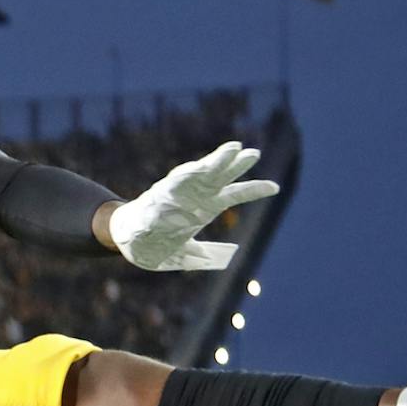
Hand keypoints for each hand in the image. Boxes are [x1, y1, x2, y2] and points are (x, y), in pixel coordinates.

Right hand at [106, 142, 280, 272]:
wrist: (131, 240)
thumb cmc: (158, 242)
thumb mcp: (185, 252)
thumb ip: (203, 254)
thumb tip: (223, 257)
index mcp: (206, 208)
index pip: (234, 195)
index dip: (254, 190)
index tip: (275, 187)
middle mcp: (196, 196)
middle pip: (222, 177)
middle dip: (238, 165)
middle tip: (254, 153)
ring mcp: (181, 192)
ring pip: (203, 173)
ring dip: (218, 160)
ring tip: (234, 148)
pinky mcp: (163, 193)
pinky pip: (178, 181)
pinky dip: (191, 172)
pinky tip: (203, 164)